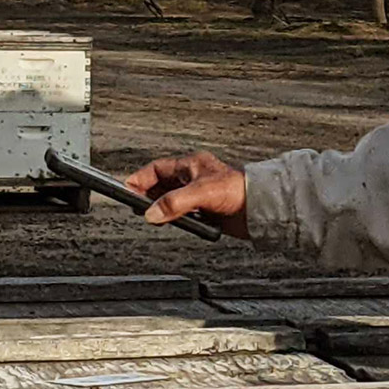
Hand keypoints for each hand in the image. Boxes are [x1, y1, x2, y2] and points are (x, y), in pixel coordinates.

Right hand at [123, 151, 248, 237]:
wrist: (261, 208)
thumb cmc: (239, 190)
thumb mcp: (201, 193)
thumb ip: (174, 203)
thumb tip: (152, 213)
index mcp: (191, 165)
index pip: (157, 169)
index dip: (141, 178)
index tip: (127, 189)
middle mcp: (193, 178)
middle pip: (161, 185)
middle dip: (148, 195)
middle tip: (137, 207)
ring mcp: (199, 194)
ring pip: (171, 200)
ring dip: (162, 208)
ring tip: (153, 217)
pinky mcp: (206, 210)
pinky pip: (183, 213)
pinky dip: (175, 218)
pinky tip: (174, 223)